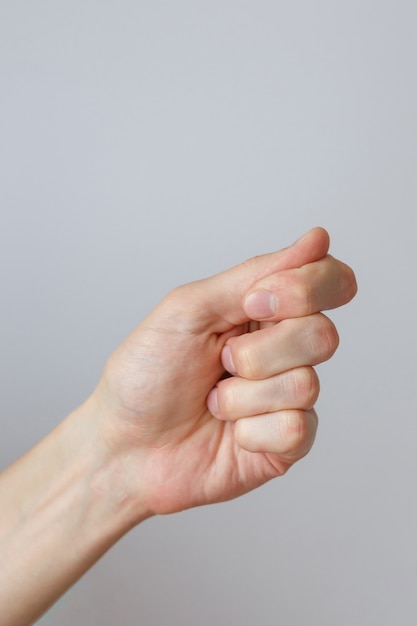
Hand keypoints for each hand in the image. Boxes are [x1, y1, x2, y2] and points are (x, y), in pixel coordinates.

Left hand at [92, 227, 356, 516]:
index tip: (254, 303)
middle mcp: (283, 350)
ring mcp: (287, 397)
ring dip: (243, 395)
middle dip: (258, 351)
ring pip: (305, 384)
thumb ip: (255, 274)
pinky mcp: (288, 442)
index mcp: (263, 310)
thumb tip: (317, 240)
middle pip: (322, 334)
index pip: (327, 281)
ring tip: (214, 401)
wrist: (123, 447)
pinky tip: (229, 432)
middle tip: (220, 360)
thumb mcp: (190, 309)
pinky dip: (250, 430)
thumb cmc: (147, 375)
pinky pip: (296, 429)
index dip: (305, 289)